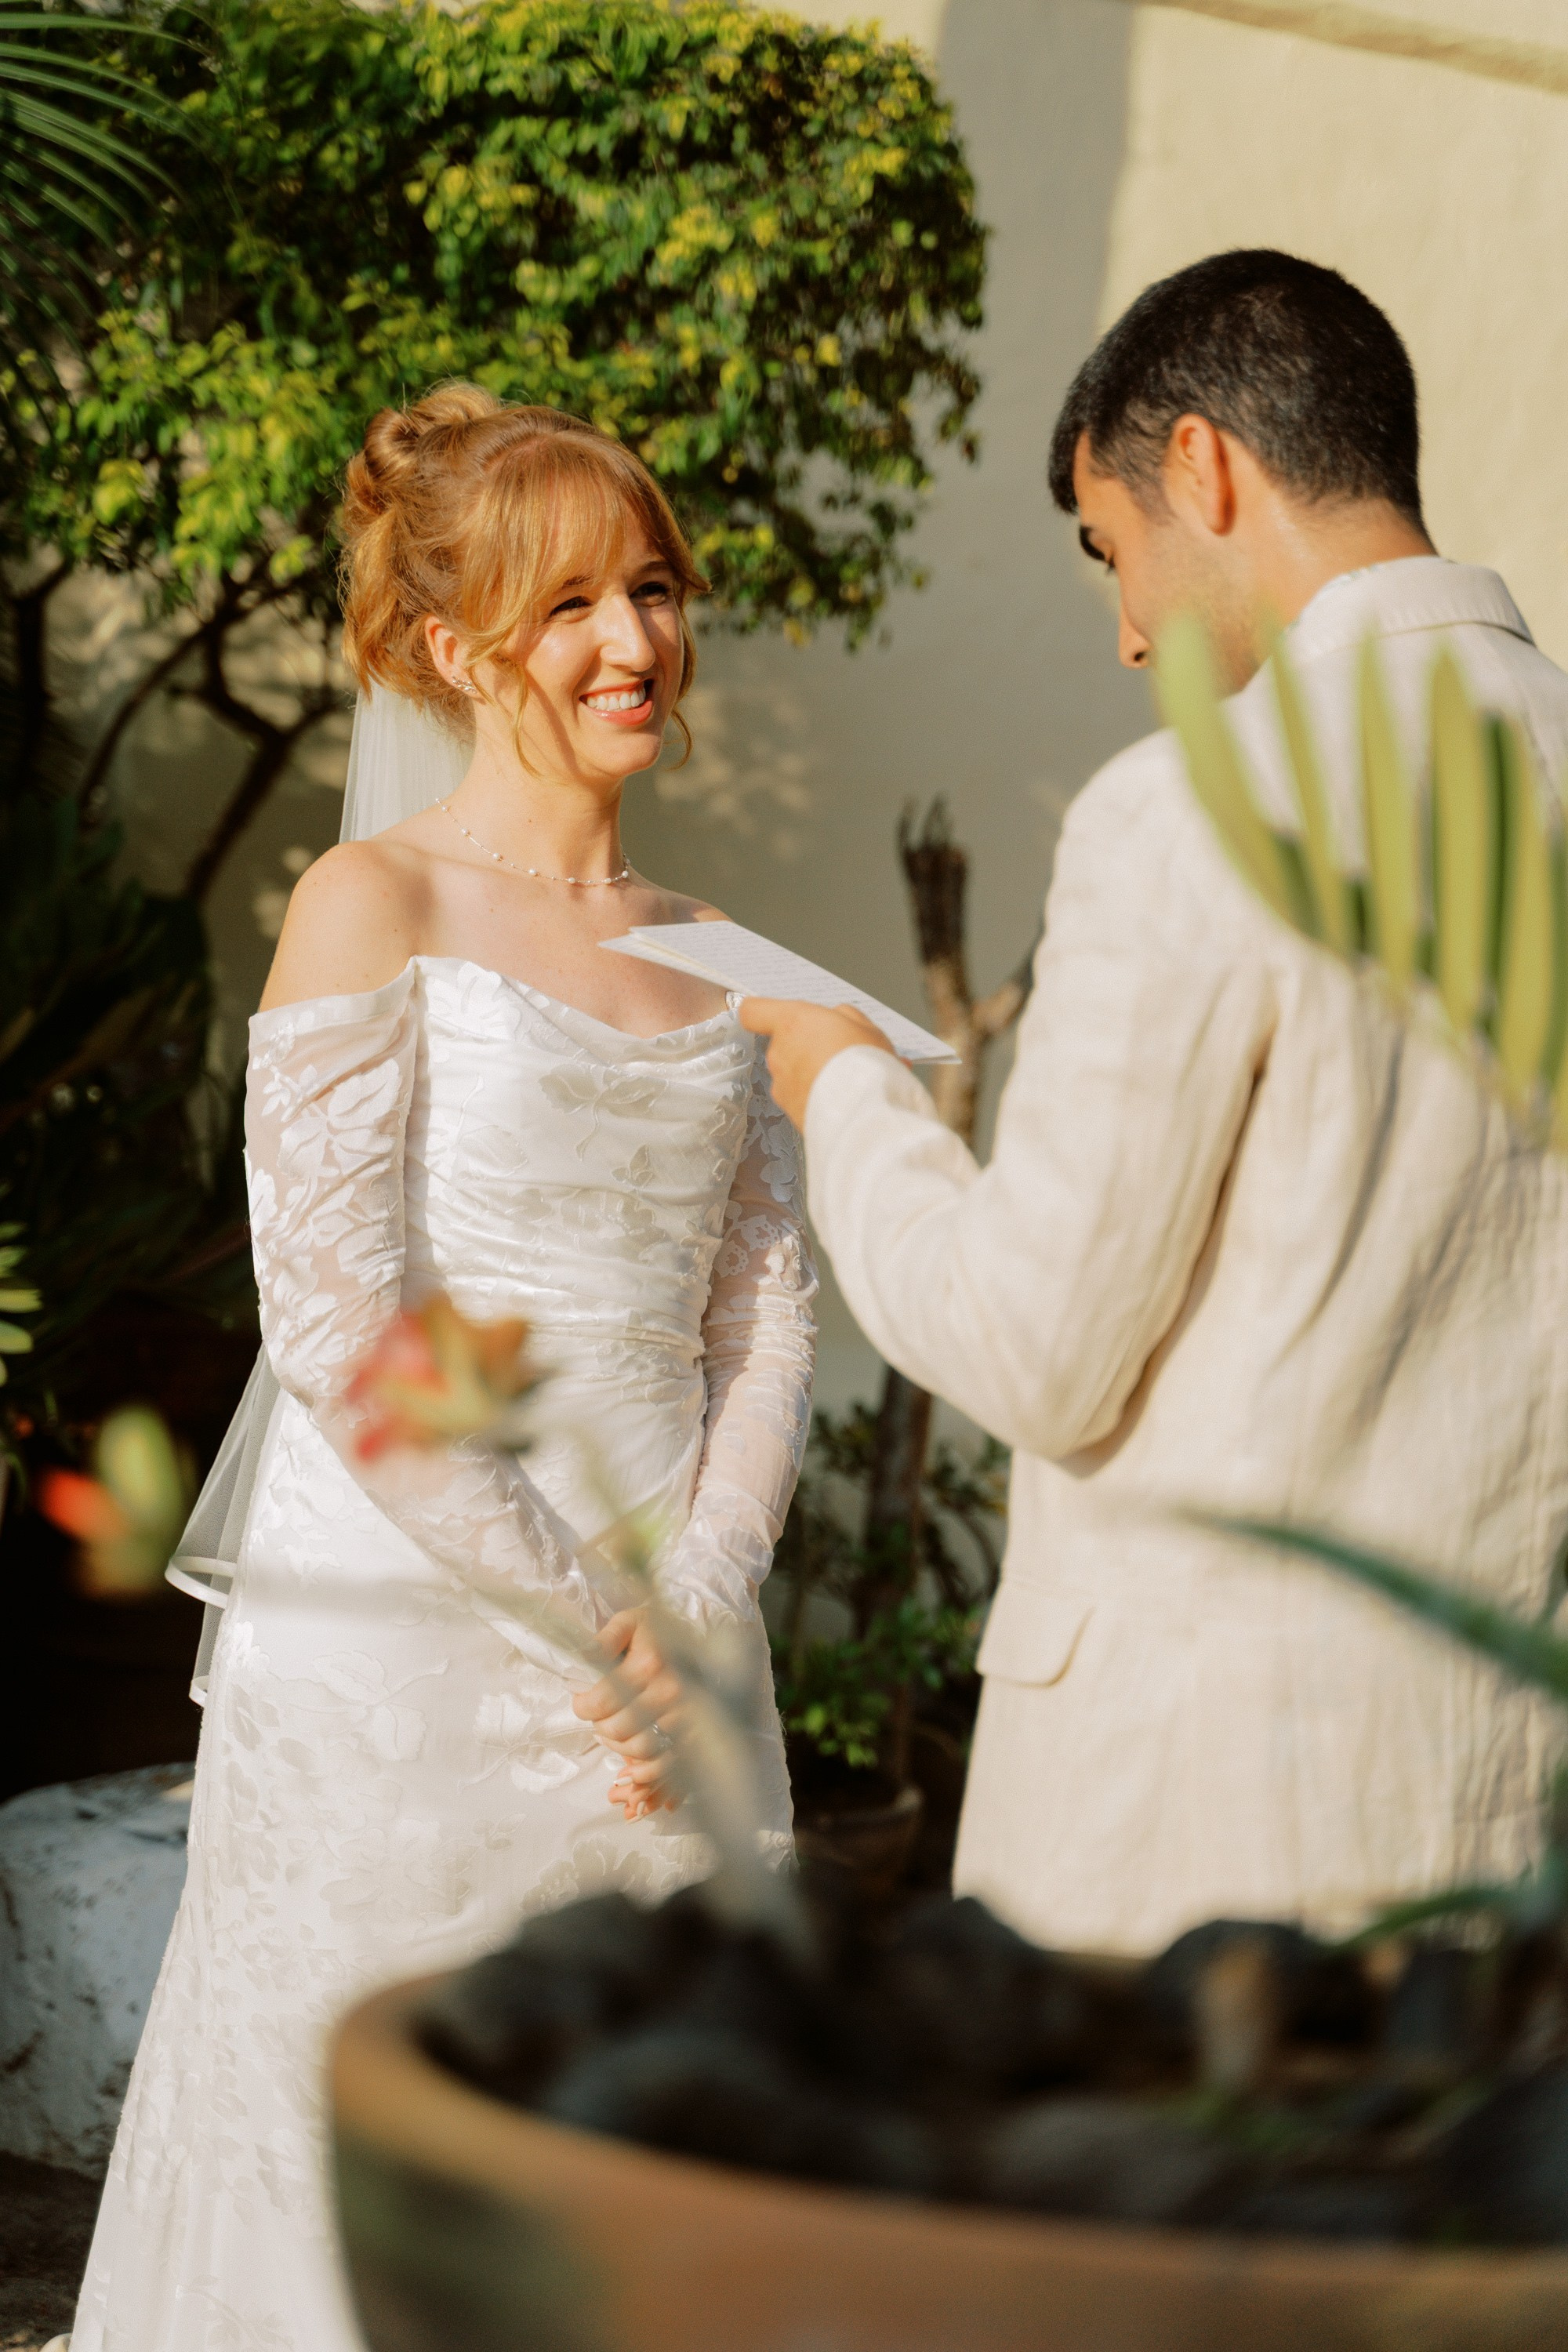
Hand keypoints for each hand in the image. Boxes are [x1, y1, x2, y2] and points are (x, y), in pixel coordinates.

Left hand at [572, 1605, 683, 1820]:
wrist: (705, 1642)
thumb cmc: (660, 1634)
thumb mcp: (630, 1623)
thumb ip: (604, 1639)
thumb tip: (580, 1660)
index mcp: (650, 1663)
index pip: (600, 1701)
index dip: (582, 1705)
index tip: (583, 1701)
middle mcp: (671, 1691)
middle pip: (617, 1728)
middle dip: (599, 1725)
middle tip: (600, 1716)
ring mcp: (686, 1716)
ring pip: (638, 1749)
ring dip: (617, 1745)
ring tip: (613, 1731)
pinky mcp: (695, 1733)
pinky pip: (665, 1765)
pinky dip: (644, 1772)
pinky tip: (631, 1766)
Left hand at [737, 999, 893, 1127]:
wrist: (863, 1111)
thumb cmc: (863, 1066)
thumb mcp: (864, 1027)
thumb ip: (842, 1015)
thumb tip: (839, 1017)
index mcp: (792, 1023)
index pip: (753, 1011)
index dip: (761, 1013)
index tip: (773, 1014)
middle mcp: (779, 1052)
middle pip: (781, 1043)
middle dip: (804, 1046)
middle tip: (834, 1051)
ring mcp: (781, 1083)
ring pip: (790, 1072)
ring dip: (808, 1073)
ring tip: (839, 1078)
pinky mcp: (787, 1109)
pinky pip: (796, 1096)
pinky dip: (811, 1095)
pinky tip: (835, 1097)